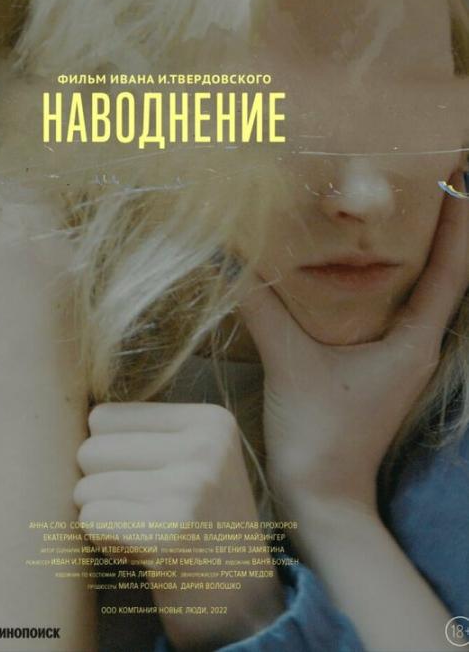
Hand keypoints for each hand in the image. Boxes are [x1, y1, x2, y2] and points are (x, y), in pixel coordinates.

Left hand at [74, 402, 282, 648]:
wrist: (243, 604)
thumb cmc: (200, 525)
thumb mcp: (194, 460)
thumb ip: (144, 434)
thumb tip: (71, 419)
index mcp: (210, 421)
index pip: (104, 416)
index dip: (109, 457)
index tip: (145, 482)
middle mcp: (203, 446)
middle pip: (90, 448)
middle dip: (101, 487)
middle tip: (140, 512)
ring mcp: (188, 487)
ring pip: (86, 488)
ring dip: (102, 518)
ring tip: (143, 532)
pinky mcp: (168, 532)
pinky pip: (91, 520)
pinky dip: (103, 542)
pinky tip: (139, 552)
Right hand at [240, 181, 468, 512]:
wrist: (322, 500)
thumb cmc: (320, 436)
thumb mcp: (290, 364)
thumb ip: (261, 307)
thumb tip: (227, 258)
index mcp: (415, 341)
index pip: (450, 269)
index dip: (459, 220)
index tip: (458, 174)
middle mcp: (417, 344)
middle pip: (442, 273)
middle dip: (440, 225)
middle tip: (424, 175)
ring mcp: (399, 356)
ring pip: (418, 291)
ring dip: (415, 250)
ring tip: (398, 206)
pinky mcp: (377, 365)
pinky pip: (391, 309)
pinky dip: (384, 278)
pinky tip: (357, 263)